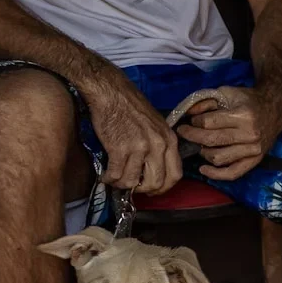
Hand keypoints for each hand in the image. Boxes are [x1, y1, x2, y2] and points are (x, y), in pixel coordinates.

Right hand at [79, 73, 181, 194]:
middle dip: (142, 190)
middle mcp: (158, 145)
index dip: (164, 187)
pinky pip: (116, 175)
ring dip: (122, 184)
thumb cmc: (132, 106)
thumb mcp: (157, 125)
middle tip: (132, 186)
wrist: (111, 92)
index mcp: (169, 139)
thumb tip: (155, 170)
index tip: (153, 189)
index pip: (175, 175)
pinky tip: (106, 176)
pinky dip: (109, 179)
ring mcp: (139, 148)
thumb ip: (160, 146)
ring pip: (133, 182)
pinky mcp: (119, 148)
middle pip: (155, 183)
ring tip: (115, 179)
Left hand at [174, 85, 281, 181]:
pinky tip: (203, 169)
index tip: (190, 120)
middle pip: (211, 140)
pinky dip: (215, 174)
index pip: (209, 123)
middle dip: (192, 136)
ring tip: (200, 144)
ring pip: (218, 157)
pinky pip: (232, 173)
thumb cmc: (248, 100)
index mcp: (243, 115)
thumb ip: (206, 101)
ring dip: (203, 152)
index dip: (194, 122)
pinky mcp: (255, 160)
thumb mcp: (227, 93)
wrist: (274, 110)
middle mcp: (250, 134)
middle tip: (184, 132)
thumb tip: (187, 113)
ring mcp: (253, 149)